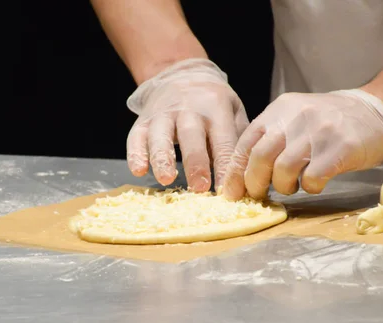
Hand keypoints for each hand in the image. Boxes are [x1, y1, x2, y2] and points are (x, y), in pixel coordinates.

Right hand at [126, 58, 248, 191]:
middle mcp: (188, 109)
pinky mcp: (143, 120)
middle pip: (191, 136)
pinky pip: (136, 136)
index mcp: (216, 108)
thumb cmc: (214, 102)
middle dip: (195, 163)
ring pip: (160, 135)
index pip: (222, 140)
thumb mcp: (233, 109)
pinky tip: (138, 171)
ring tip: (166, 179)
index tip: (226, 189)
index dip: (224, 165)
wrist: (182, 73)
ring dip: (162, 158)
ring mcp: (163, 113)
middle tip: (199, 188)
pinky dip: (135, 153)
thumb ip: (239, 137)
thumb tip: (247, 172)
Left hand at [222, 89, 382, 199]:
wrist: (378, 111)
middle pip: (260, 157)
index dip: (235, 171)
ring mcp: (319, 131)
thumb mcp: (296, 118)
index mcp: (281, 109)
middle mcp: (297, 117)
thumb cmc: (331, 121)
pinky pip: (312, 178)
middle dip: (254, 183)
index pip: (246, 142)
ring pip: (283, 169)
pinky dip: (310, 188)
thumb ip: (272, 137)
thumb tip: (243, 174)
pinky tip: (316, 184)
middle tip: (260, 194)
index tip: (232, 192)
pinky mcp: (341, 148)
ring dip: (283, 187)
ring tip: (293, 187)